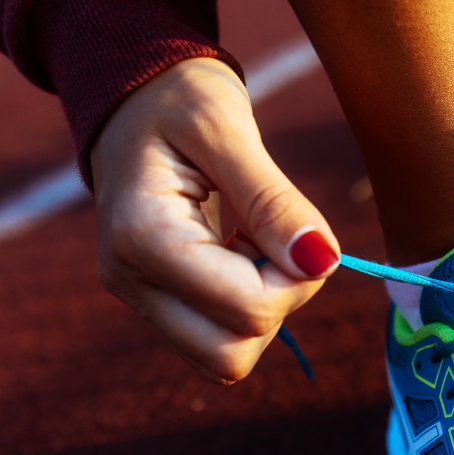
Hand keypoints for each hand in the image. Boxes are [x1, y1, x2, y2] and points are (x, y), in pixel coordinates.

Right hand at [91, 57, 339, 383]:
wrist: (133, 96)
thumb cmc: (179, 98)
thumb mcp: (229, 129)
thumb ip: (275, 200)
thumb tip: (323, 261)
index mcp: (141, 237)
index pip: (248, 312)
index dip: (296, 280)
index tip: (298, 227)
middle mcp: (130, 280)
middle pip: (231, 356)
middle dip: (279, 305)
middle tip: (276, 239)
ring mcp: (138, 296)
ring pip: (224, 358)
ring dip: (264, 309)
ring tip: (254, 240)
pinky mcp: (155, 301)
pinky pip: (216, 338)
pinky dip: (246, 308)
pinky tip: (241, 252)